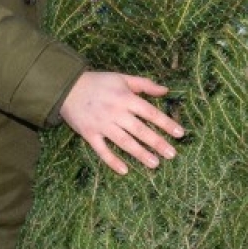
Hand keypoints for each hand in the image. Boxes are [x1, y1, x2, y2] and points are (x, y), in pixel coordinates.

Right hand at [59, 72, 184, 174]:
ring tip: (155, 164)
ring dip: (140, 154)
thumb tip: (166, 90)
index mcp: (126, 98)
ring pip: (124, 142)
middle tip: (172, 154)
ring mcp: (102, 125)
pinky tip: (124, 170)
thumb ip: (145, 84)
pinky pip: (102, 150)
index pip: (150, 112)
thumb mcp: (122, 78)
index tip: (180, 133)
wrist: (67, 87)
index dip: (166, 123)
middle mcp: (116, 112)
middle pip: (140, 130)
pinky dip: (112, 161)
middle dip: (157, 142)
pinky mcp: (89, 134)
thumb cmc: (98, 82)